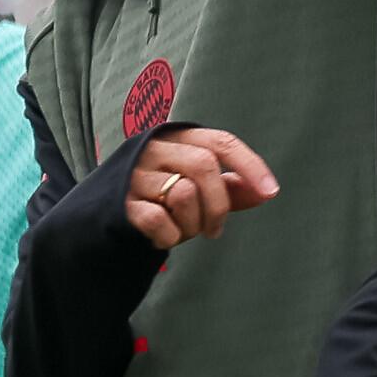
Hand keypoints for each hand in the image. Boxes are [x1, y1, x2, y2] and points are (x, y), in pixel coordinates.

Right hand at [122, 126, 276, 251]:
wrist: (106, 217)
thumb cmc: (161, 200)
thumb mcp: (196, 189)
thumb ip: (229, 189)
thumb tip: (267, 192)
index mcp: (177, 138)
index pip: (221, 142)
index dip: (249, 165)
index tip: (270, 191)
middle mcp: (154, 149)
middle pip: (204, 165)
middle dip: (218, 204)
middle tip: (214, 231)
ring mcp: (135, 174)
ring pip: (183, 193)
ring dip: (191, 224)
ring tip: (181, 231)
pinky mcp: (120, 202)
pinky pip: (158, 220)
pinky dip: (168, 237)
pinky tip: (163, 239)